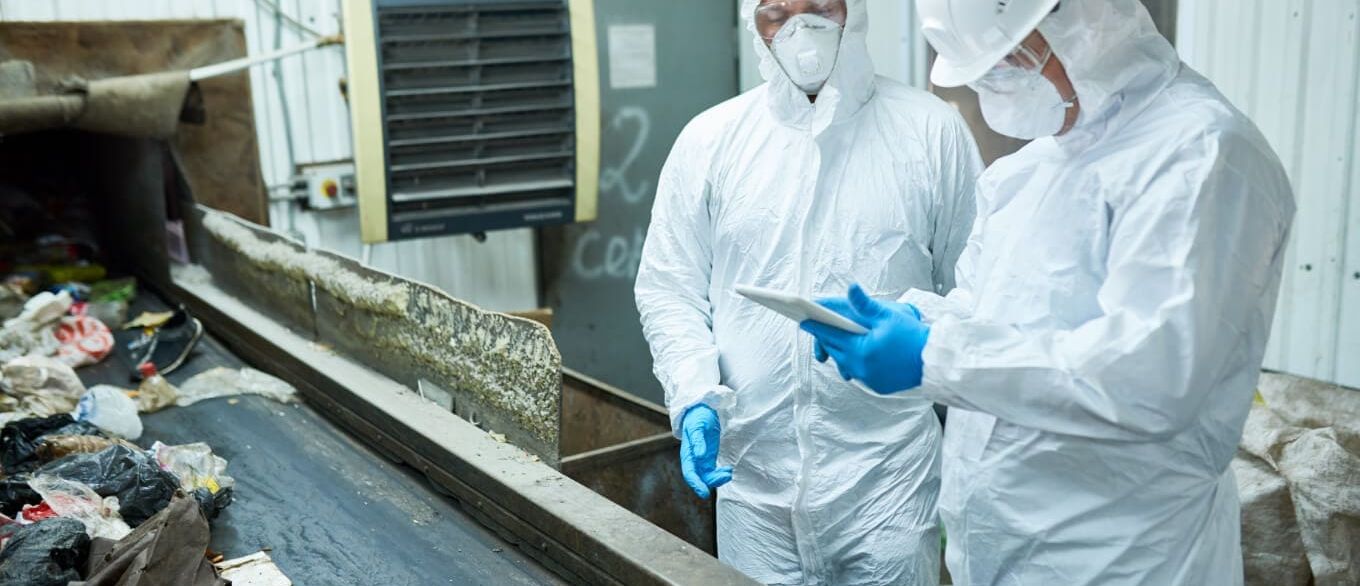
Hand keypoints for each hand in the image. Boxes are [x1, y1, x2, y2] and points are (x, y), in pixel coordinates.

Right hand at [679, 404, 732, 498]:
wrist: (702, 410)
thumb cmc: (697, 417)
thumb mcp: (697, 426)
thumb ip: (698, 441)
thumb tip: (700, 456)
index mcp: (687, 454)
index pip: (690, 473)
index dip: (696, 484)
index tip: (704, 493)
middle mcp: (694, 460)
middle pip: (700, 478)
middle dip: (712, 481)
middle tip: (726, 476)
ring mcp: (701, 460)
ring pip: (708, 476)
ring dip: (718, 478)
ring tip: (729, 471)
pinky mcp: (709, 458)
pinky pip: (713, 471)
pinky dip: (721, 474)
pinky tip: (728, 470)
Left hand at [801, 284, 929, 393]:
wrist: (934, 361)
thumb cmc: (912, 336)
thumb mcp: (889, 316)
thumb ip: (865, 305)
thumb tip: (850, 288)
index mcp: (862, 349)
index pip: (832, 335)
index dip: (816, 327)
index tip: (804, 321)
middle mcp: (862, 367)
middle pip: (836, 350)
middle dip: (826, 339)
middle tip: (819, 328)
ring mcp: (869, 378)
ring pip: (846, 363)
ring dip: (841, 352)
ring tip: (835, 341)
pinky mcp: (878, 386)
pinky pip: (859, 373)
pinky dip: (855, 363)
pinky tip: (856, 354)